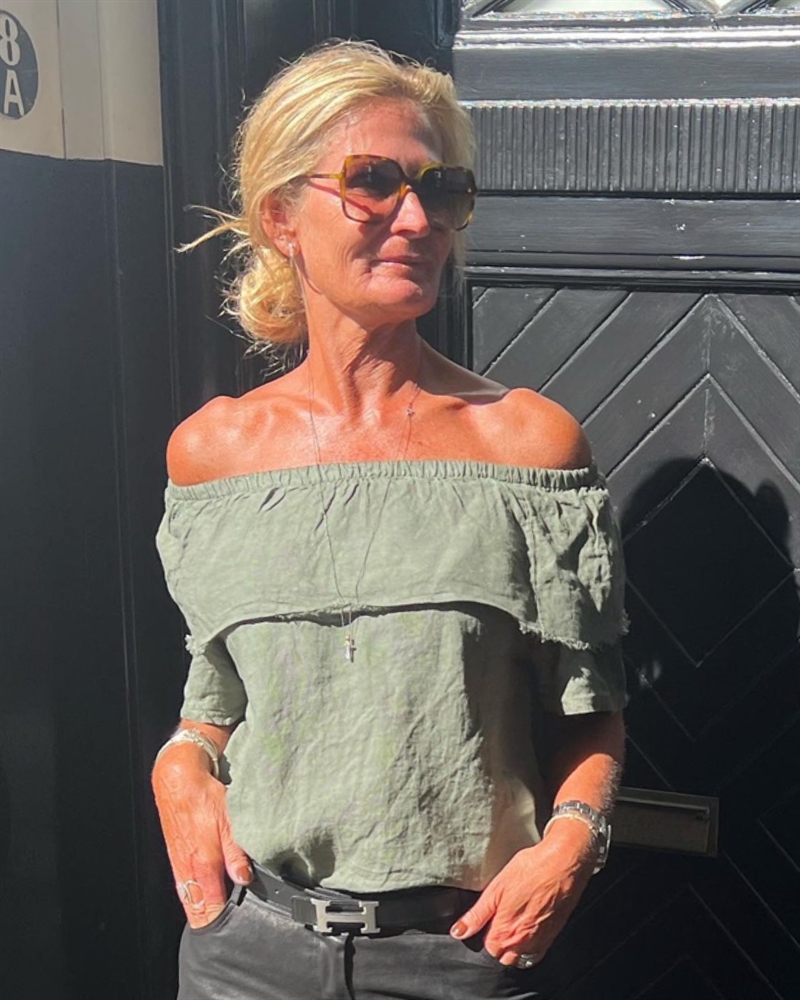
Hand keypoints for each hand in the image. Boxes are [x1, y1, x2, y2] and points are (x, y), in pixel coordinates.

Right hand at [152, 745, 251, 927]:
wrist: (178, 779)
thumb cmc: (204, 796)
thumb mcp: (228, 820)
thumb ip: (236, 852)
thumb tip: (244, 879)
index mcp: (202, 865)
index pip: (210, 911)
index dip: (222, 927)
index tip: (235, 937)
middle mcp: (188, 871)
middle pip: (199, 912)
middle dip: (212, 925)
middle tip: (231, 937)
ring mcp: (180, 866)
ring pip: (191, 901)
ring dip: (204, 913)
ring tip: (221, 924)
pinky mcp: (178, 858)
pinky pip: (186, 887)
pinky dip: (196, 898)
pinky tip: (207, 900)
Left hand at [450, 824, 594, 966]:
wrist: (563, 863)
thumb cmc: (531, 870)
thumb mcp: (496, 887)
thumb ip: (476, 914)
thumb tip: (458, 931)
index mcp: (505, 932)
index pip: (488, 948)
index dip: (487, 931)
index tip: (490, 917)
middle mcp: (524, 943)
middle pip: (504, 957)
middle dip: (500, 942)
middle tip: (502, 917)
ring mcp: (541, 941)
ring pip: (521, 958)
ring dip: (515, 946)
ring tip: (516, 921)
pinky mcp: (554, 935)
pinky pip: (537, 953)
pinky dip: (531, 947)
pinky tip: (529, 926)